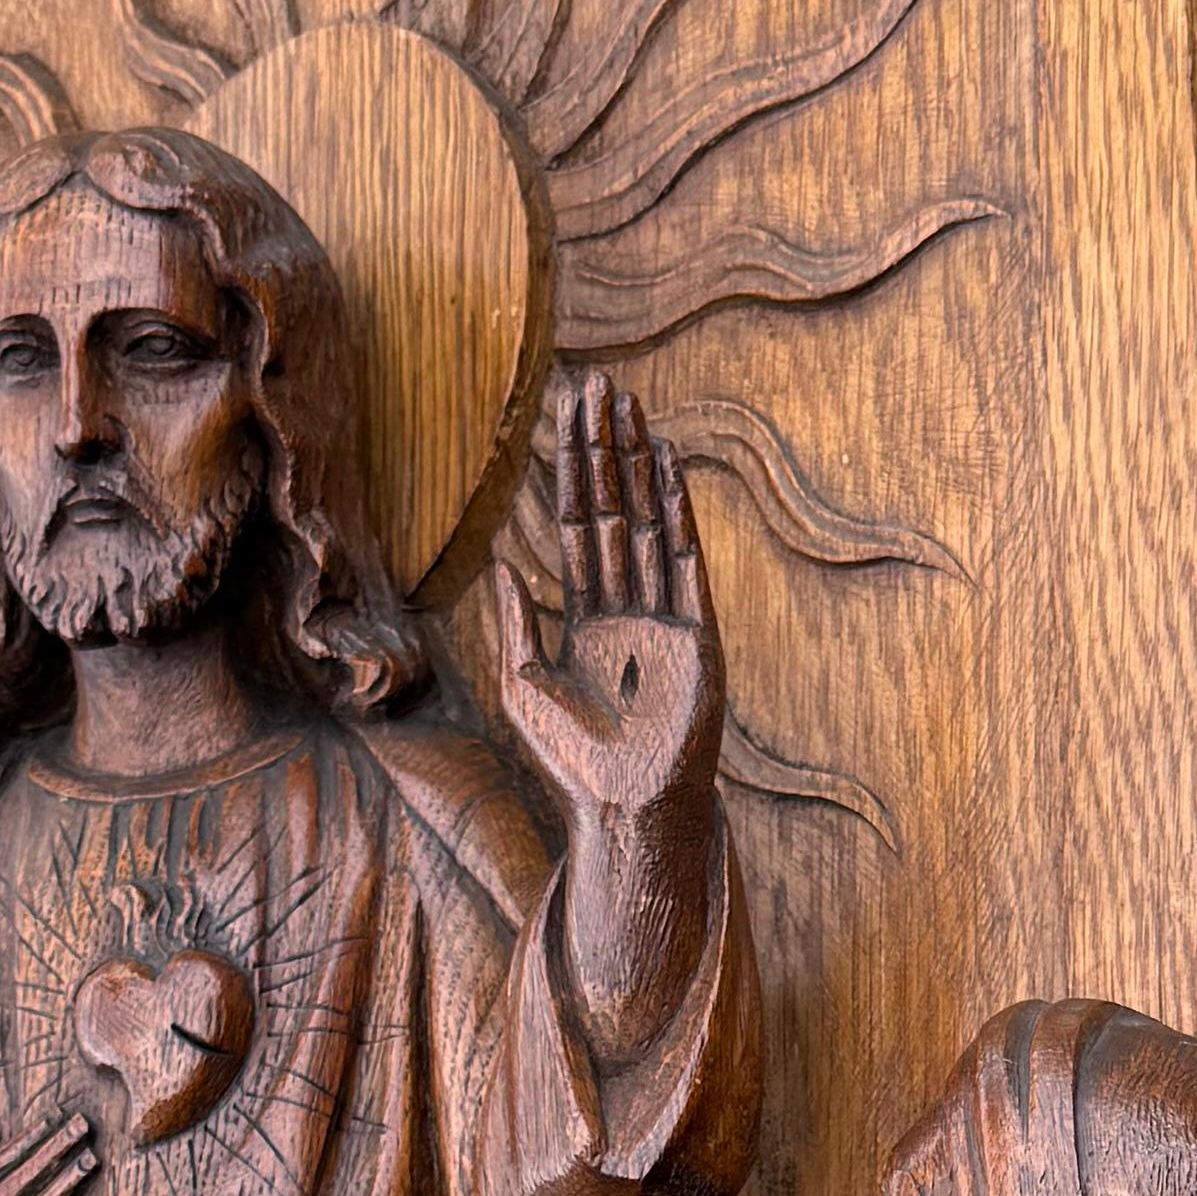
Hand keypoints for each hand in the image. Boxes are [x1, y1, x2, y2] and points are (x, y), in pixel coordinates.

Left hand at [485, 374, 723, 860]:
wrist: (621, 809)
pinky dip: (679, 513)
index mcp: (587, 621)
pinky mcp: (698, 636)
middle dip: (606, 449)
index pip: (578, 528)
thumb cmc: (568, 761)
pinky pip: (686, 561)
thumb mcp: (521, 684)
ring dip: (641, 465)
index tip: (564, 420)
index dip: (571, 474)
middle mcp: (629, 610)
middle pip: (616, 510)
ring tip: (631, 408)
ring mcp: (667, 618)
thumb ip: (512, 622)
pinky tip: (668, 468)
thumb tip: (498, 561)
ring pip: (651, 522)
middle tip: (598, 387)